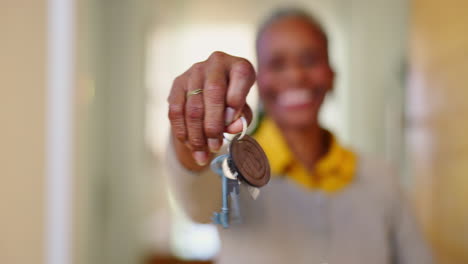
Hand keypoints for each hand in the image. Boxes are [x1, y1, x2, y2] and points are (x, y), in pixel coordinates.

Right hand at [167, 51, 254, 169]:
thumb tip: (233, 128)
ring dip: (197, 134)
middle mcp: (217, 63)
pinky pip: (176, 110)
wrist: (210, 93)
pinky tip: (190, 145)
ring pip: (193, 106)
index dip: (236, 101)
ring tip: (203, 154)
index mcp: (239, 66)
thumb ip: (242, 118)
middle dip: (213, 125)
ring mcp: (195, 71)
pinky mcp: (178, 82)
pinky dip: (182, 131)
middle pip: (213, 94)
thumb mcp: (244, 110)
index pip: (241, 77)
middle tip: (216, 146)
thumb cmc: (233, 103)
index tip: (232, 124)